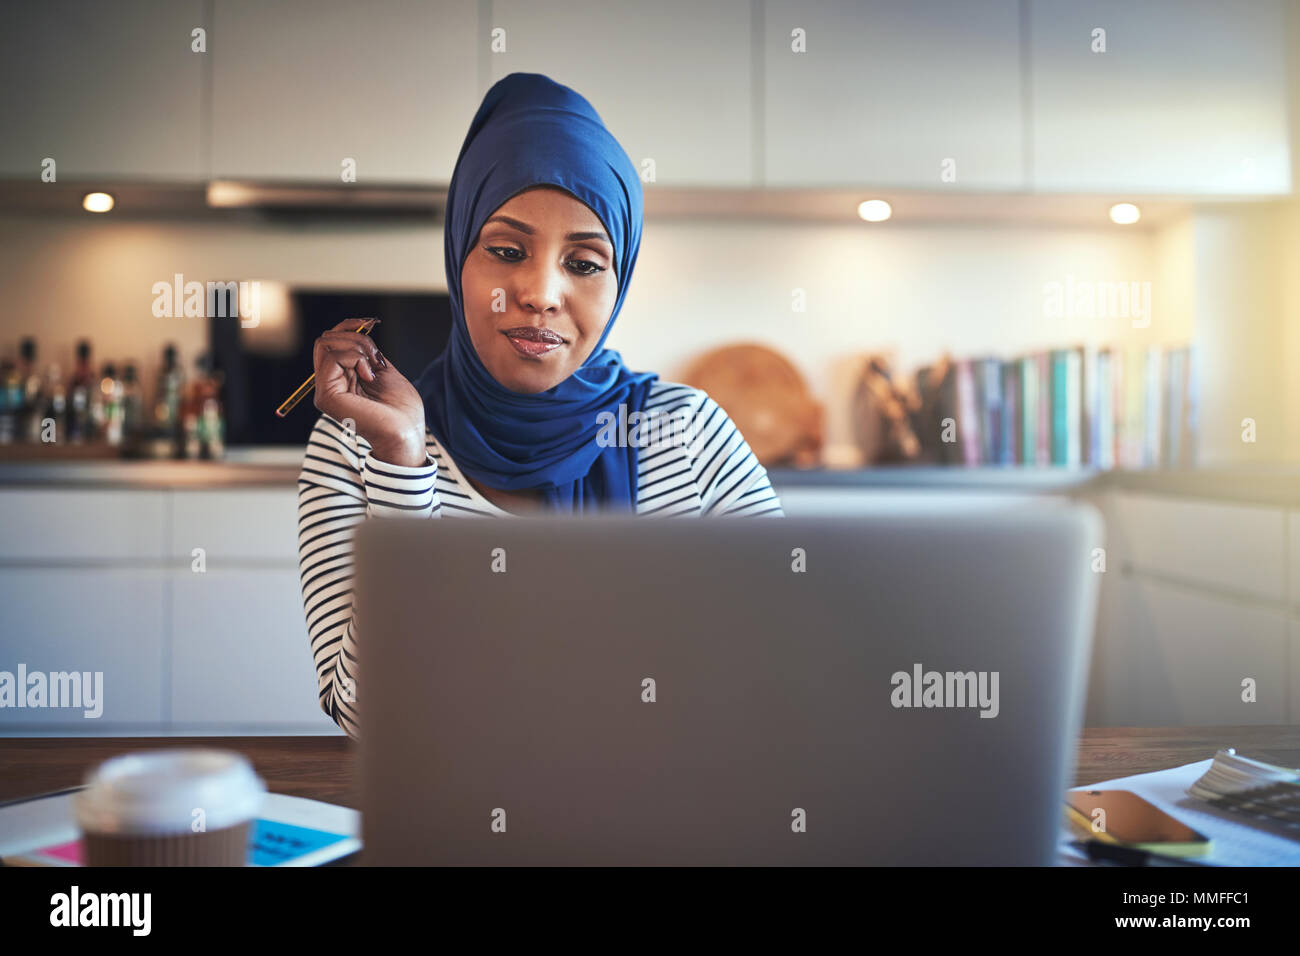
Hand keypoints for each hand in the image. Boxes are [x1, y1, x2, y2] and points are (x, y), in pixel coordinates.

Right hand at [312, 320, 427, 465]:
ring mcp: (325, 392)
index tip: (371, 322)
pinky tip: (369, 376)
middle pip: (326, 340)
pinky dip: (355, 358)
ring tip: (374, 367)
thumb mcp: (384, 371)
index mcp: (341, 380)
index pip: (331, 342)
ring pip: (327, 344)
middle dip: (355, 337)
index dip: (348, 326)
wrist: (406, 433)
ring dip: (357, 347)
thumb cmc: (401, 410)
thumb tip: (358, 331)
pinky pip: (333, 358)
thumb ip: (367, 354)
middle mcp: (328, 385)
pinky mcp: (327, 397)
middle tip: (376, 356)